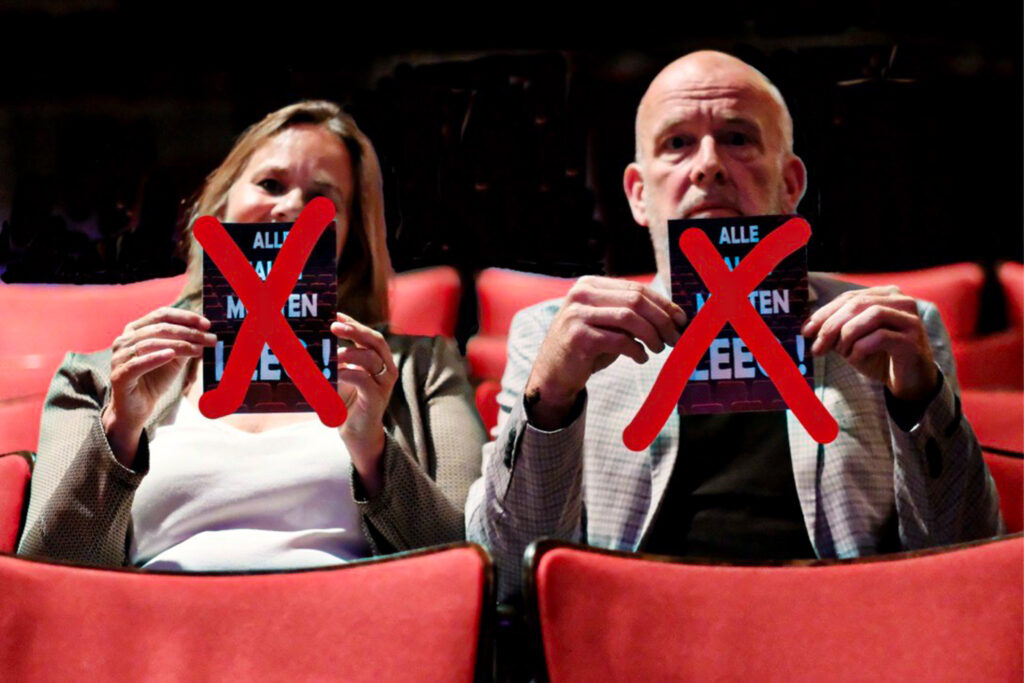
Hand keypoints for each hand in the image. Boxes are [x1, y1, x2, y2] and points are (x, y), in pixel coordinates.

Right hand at [104, 308, 216, 466]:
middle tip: (210, 339)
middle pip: (159, 328)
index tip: (207, 324)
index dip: (185, 317)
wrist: (137, 408)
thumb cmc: (155, 379)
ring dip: (178, 345)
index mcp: (135, 330)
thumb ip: (185, 343)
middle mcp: (124, 340)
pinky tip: (172, 355)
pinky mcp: (119, 375)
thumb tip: (206, 331)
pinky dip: (156, 357)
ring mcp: (119, 357)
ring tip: (198, 349)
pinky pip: (138, 363)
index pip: (162, 315)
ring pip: (151, 343)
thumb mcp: (174, 358)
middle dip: (188, 332)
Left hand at [330, 312, 396, 495]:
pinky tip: (333, 373)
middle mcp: (386, 368)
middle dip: (355, 330)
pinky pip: (364, 379)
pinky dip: (347, 372)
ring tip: (330, 354)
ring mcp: (384, 383)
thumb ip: (332, 359)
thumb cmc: (345, 402)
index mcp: (379, 360)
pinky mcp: (377, 398)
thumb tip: (307, 341)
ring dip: (348, 352)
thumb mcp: (338, 375)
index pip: (369, 335)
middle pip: (376, 341)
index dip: (353, 323)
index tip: (334, 314)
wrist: (356, 433)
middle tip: (333, 326)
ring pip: (371, 358)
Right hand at [525, 276, 686, 428]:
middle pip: (635, 301)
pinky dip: (636, 350)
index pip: (636, 289)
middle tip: (675, 337)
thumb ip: (630, 314)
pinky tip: (641, 357)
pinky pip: (619, 340)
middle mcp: (581, 295)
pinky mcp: (579, 338)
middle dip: (662, 320)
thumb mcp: (607, 323)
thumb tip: (672, 315)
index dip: (663, 304)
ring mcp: (577, 315)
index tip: (681, 319)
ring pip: (629, 318)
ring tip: (659, 348)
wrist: (554, 373)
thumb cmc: (586, 347)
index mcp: (589, 285)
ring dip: (652, 335)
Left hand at [801, 286, 938, 401]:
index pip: (849, 297)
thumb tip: (807, 326)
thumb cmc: (879, 357)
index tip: (805, 331)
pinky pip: (880, 337)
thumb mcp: (853, 339)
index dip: (824, 313)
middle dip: (831, 325)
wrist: (910, 382)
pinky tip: (856, 360)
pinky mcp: (913, 341)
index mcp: (886, 295)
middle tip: (816, 347)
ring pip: (871, 315)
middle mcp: (902, 302)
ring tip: (841, 353)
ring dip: (847, 335)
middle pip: (857, 303)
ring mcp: (910, 320)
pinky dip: (861, 349)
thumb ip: (836, 327)